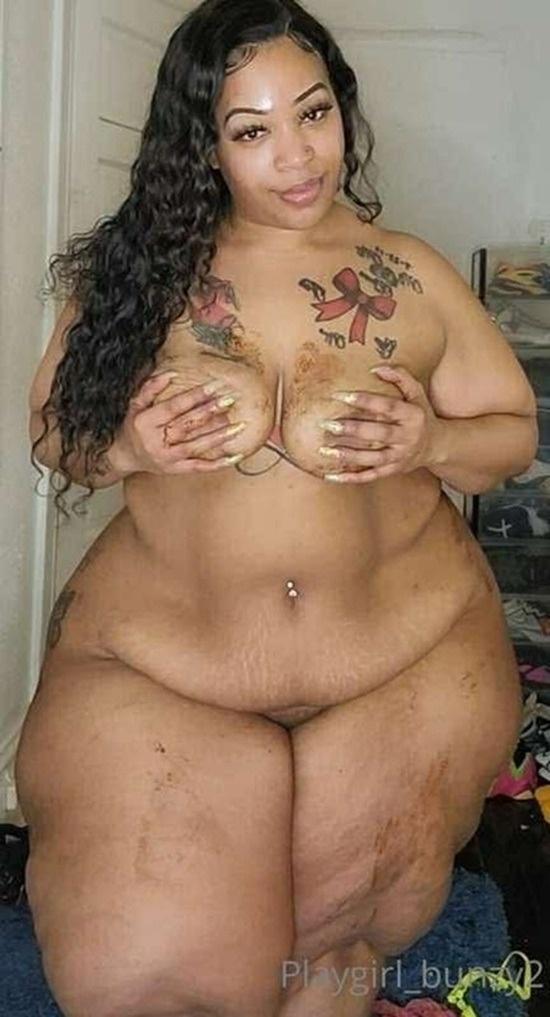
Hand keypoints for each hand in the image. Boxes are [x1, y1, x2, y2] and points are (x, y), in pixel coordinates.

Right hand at [111, 370, 245, 475]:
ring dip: (219, 436)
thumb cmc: (132, 427)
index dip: (195, 396)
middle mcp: (156, 441)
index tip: (214, 386)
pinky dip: (218, 464)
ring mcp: (167, 458)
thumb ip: (150, 388)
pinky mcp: (175, 470)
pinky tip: (234, 456)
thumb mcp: (135, 405)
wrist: (123, 457)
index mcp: (146, 422)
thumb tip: (171, 373)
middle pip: (188, 424)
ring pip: (196, 445)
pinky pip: (199, 467)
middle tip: (230, 400)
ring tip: (239, 426)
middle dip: (210, 411)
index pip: (175, 406)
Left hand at [319, 364, 440, 483]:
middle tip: (328, 424)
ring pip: (372, 459)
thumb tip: (376, 368)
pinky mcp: (392, 471)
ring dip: (348, 455)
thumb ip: (400, 377)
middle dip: (352, 430)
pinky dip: (350, 478)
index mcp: (412, 415)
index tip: (341, 395)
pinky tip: (331, 475)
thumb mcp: (416, 393)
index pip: (387, 407)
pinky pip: (370, 476)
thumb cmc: (420, 414)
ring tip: (325, 449)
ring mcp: (400, 457)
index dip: (364, 400)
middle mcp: (407, 437)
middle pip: (378, 434)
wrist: (436, 445)